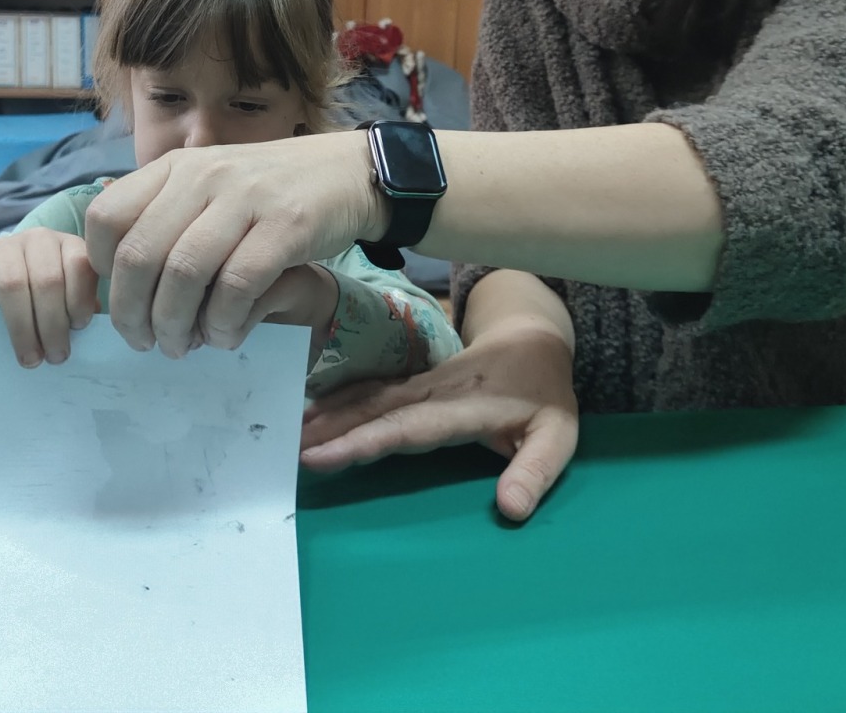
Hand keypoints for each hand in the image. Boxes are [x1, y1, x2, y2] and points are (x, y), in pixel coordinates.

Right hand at [0, 228, 99, 368]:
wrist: (4, 283)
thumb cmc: (49, 295)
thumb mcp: (72, 295)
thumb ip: (83, 304)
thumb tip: (98, 324)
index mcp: (69, 245)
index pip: (79, 266)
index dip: (80, 300)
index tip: (80, 329)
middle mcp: (39, 238)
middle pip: (46, 280)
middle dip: (53, 324)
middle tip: (56, 358)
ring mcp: (4, 246)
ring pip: (13, 283)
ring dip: (21, 326)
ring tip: (30, 359)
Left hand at [84, 133, 384, 359]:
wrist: (348, 171)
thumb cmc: (269, 192)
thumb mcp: (210, 187)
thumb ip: (166, 218)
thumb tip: (120, 283)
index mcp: (175, 167)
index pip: (106, 218)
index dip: (102, 270)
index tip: (121, 300)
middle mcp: (203, 175)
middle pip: (139, 255)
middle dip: (133, 314)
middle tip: (144, 342)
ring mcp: (245, 197)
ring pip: (184, 274)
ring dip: (176, 325)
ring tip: (184, 346)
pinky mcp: (287, 225)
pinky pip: (237, 286)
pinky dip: (224, 322)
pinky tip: (227, 335)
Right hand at [299, 325, 578, 522]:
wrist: (533, 335)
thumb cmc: (544, 393)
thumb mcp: (558, 435)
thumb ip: (536, 471)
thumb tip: (510, 510)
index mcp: (463, 405)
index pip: (406, 426)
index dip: (364, 440)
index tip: (322, 454)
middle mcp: (432, 390)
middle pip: (374, 410)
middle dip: (330, 429)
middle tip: (286, 449)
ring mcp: (419, 381)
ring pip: (367, 396)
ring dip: (329, 413)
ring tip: (289, 432)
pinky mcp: (411, 379)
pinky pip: (370, 389)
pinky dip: (338, 399)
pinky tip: (311, 411)